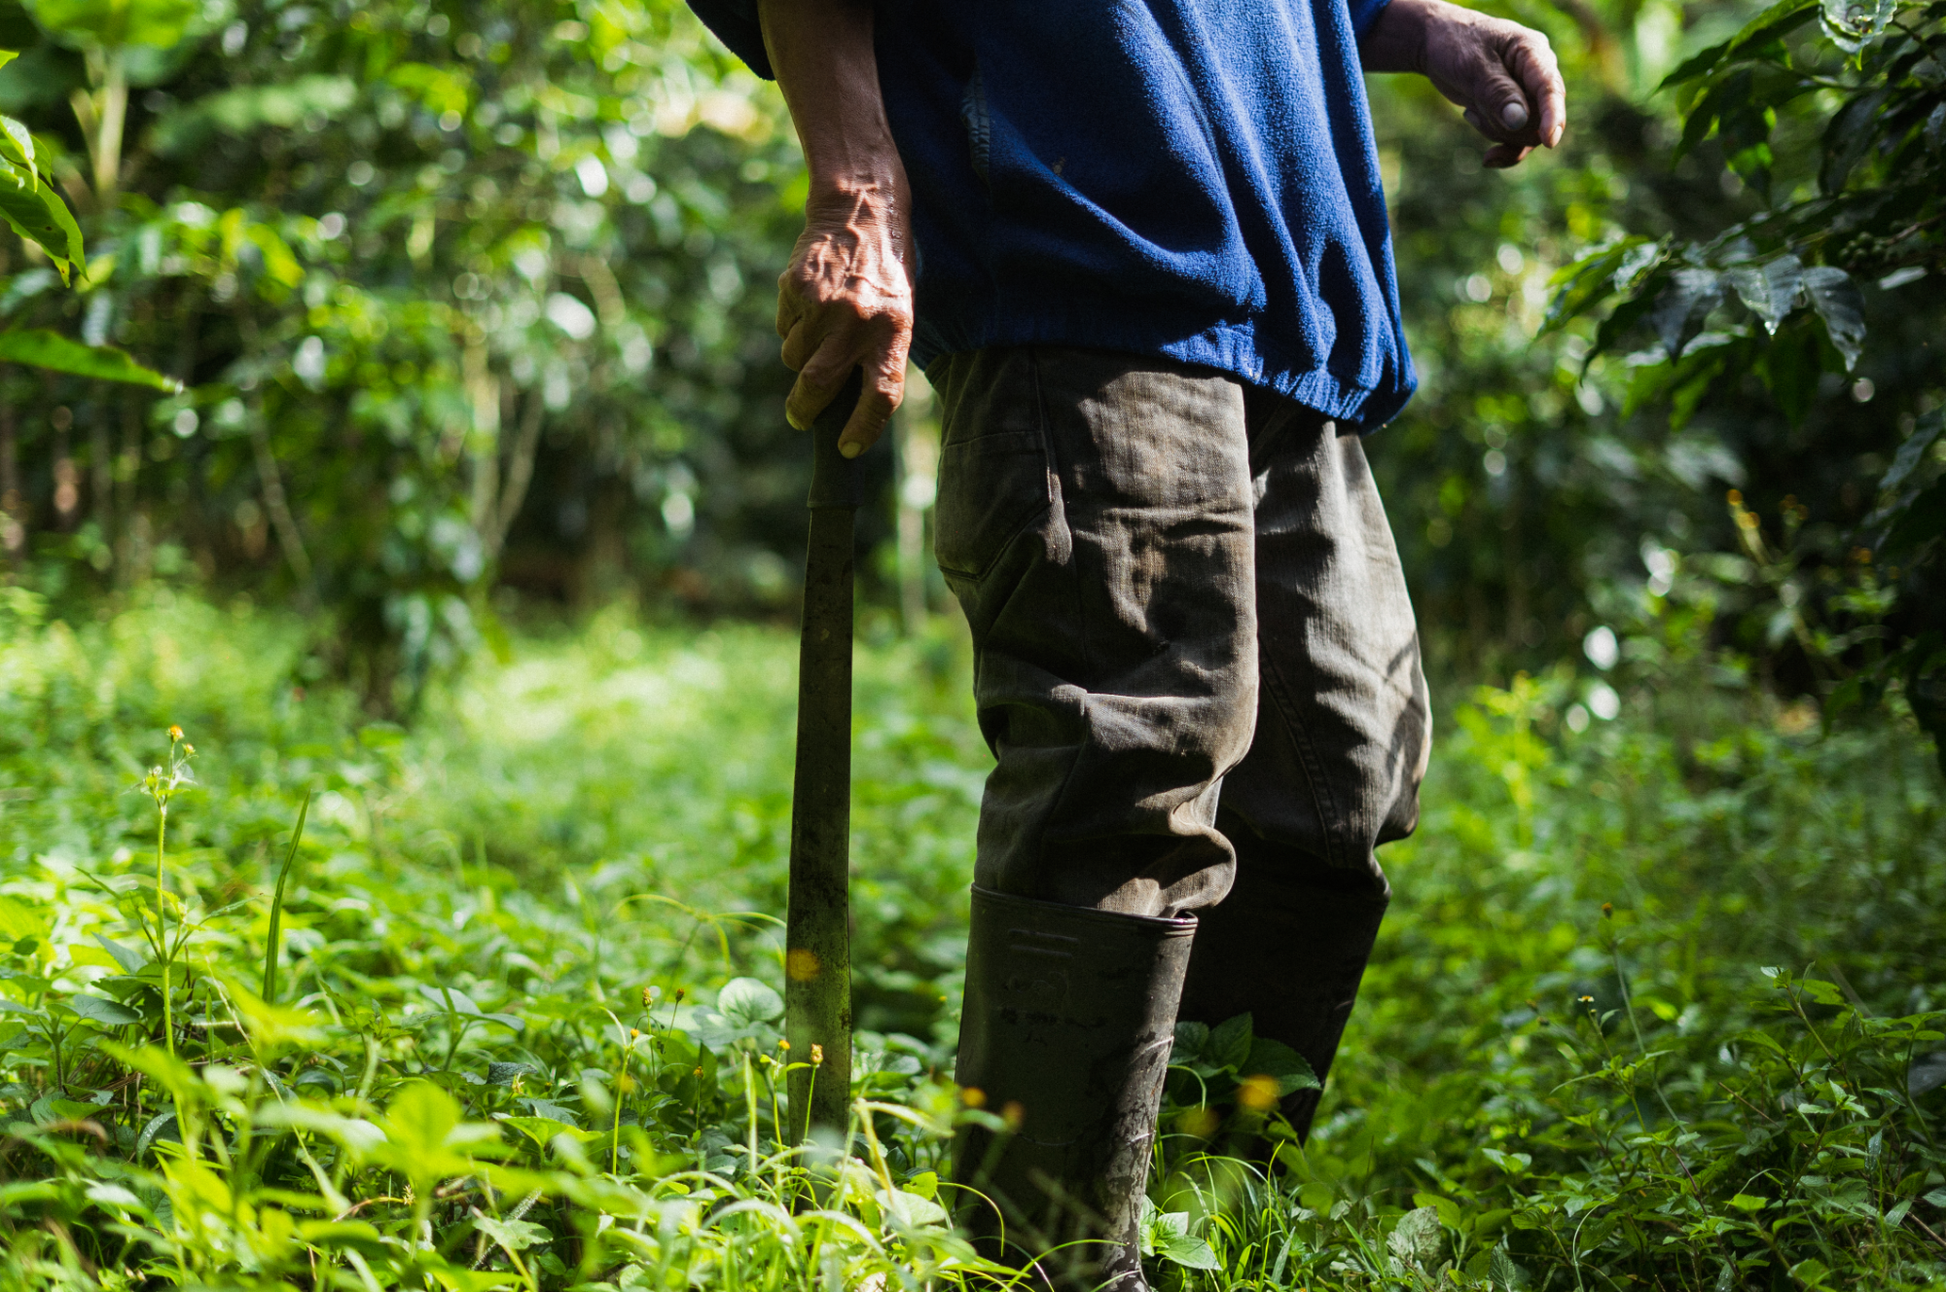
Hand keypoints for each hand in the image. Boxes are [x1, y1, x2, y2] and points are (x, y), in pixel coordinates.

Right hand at [775, 178, 913, 456]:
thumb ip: (879, 353)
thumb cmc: (887, 269)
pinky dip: (792, 326)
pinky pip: (784, 328)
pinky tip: (810, 301)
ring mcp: (821, 306)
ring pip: (794, 359)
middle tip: (801, 419)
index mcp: (893, 330)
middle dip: (805, 411)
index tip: (847, 449)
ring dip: (800, 358)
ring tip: (818, 330)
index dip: (863, 429)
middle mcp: (856, 321)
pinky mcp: (794, 289)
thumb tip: (851, 404)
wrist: (862, 209)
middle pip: (819, 386)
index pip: (880, 395)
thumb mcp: (900, 311)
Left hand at [1362, 0, 1565, 168]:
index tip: (1549, 141)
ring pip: (1526, 133)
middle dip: (1508, 126)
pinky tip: (1482, 146)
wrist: (1438, 44)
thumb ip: (1496, 92)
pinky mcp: (1514, 110)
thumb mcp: (1472, 66)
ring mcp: (1527, 94)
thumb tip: (1519, 121)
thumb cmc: (1456, 45)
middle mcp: (1536, 74)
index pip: (1550, 87)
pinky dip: (1500, 146)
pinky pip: (1517, 140)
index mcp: (1532, 52)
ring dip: (1496, 131)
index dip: (1552, 115)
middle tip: (1476, 107)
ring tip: (1471, 109)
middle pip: (1540, 117)